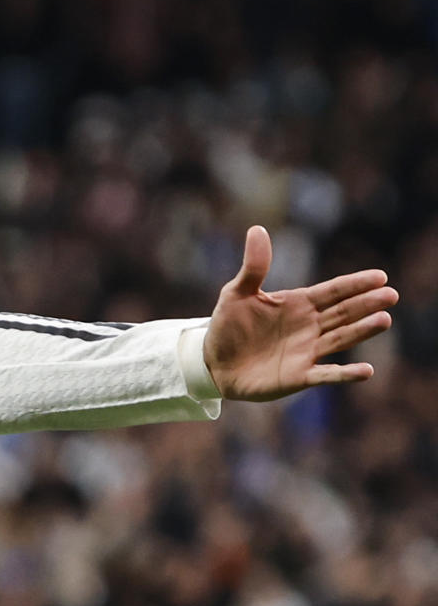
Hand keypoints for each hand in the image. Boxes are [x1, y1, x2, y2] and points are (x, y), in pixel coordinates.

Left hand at [203, 226, 396, 401]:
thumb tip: (257, 229)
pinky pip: (327, 374)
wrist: (214, 362)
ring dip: (362, 331)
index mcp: (298, 304)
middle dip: (366, 304)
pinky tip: (366, 371)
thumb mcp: (237, 292)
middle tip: (391, 295)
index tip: (380, 276)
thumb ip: (254, 266)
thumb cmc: (229, 325)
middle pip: (343, 313)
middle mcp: (309, 326)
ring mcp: (307, 351)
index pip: (332, 291)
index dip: (355, 284)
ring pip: (341, 338)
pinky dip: (345, 373)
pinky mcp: (300, 376)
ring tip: (384, 320)